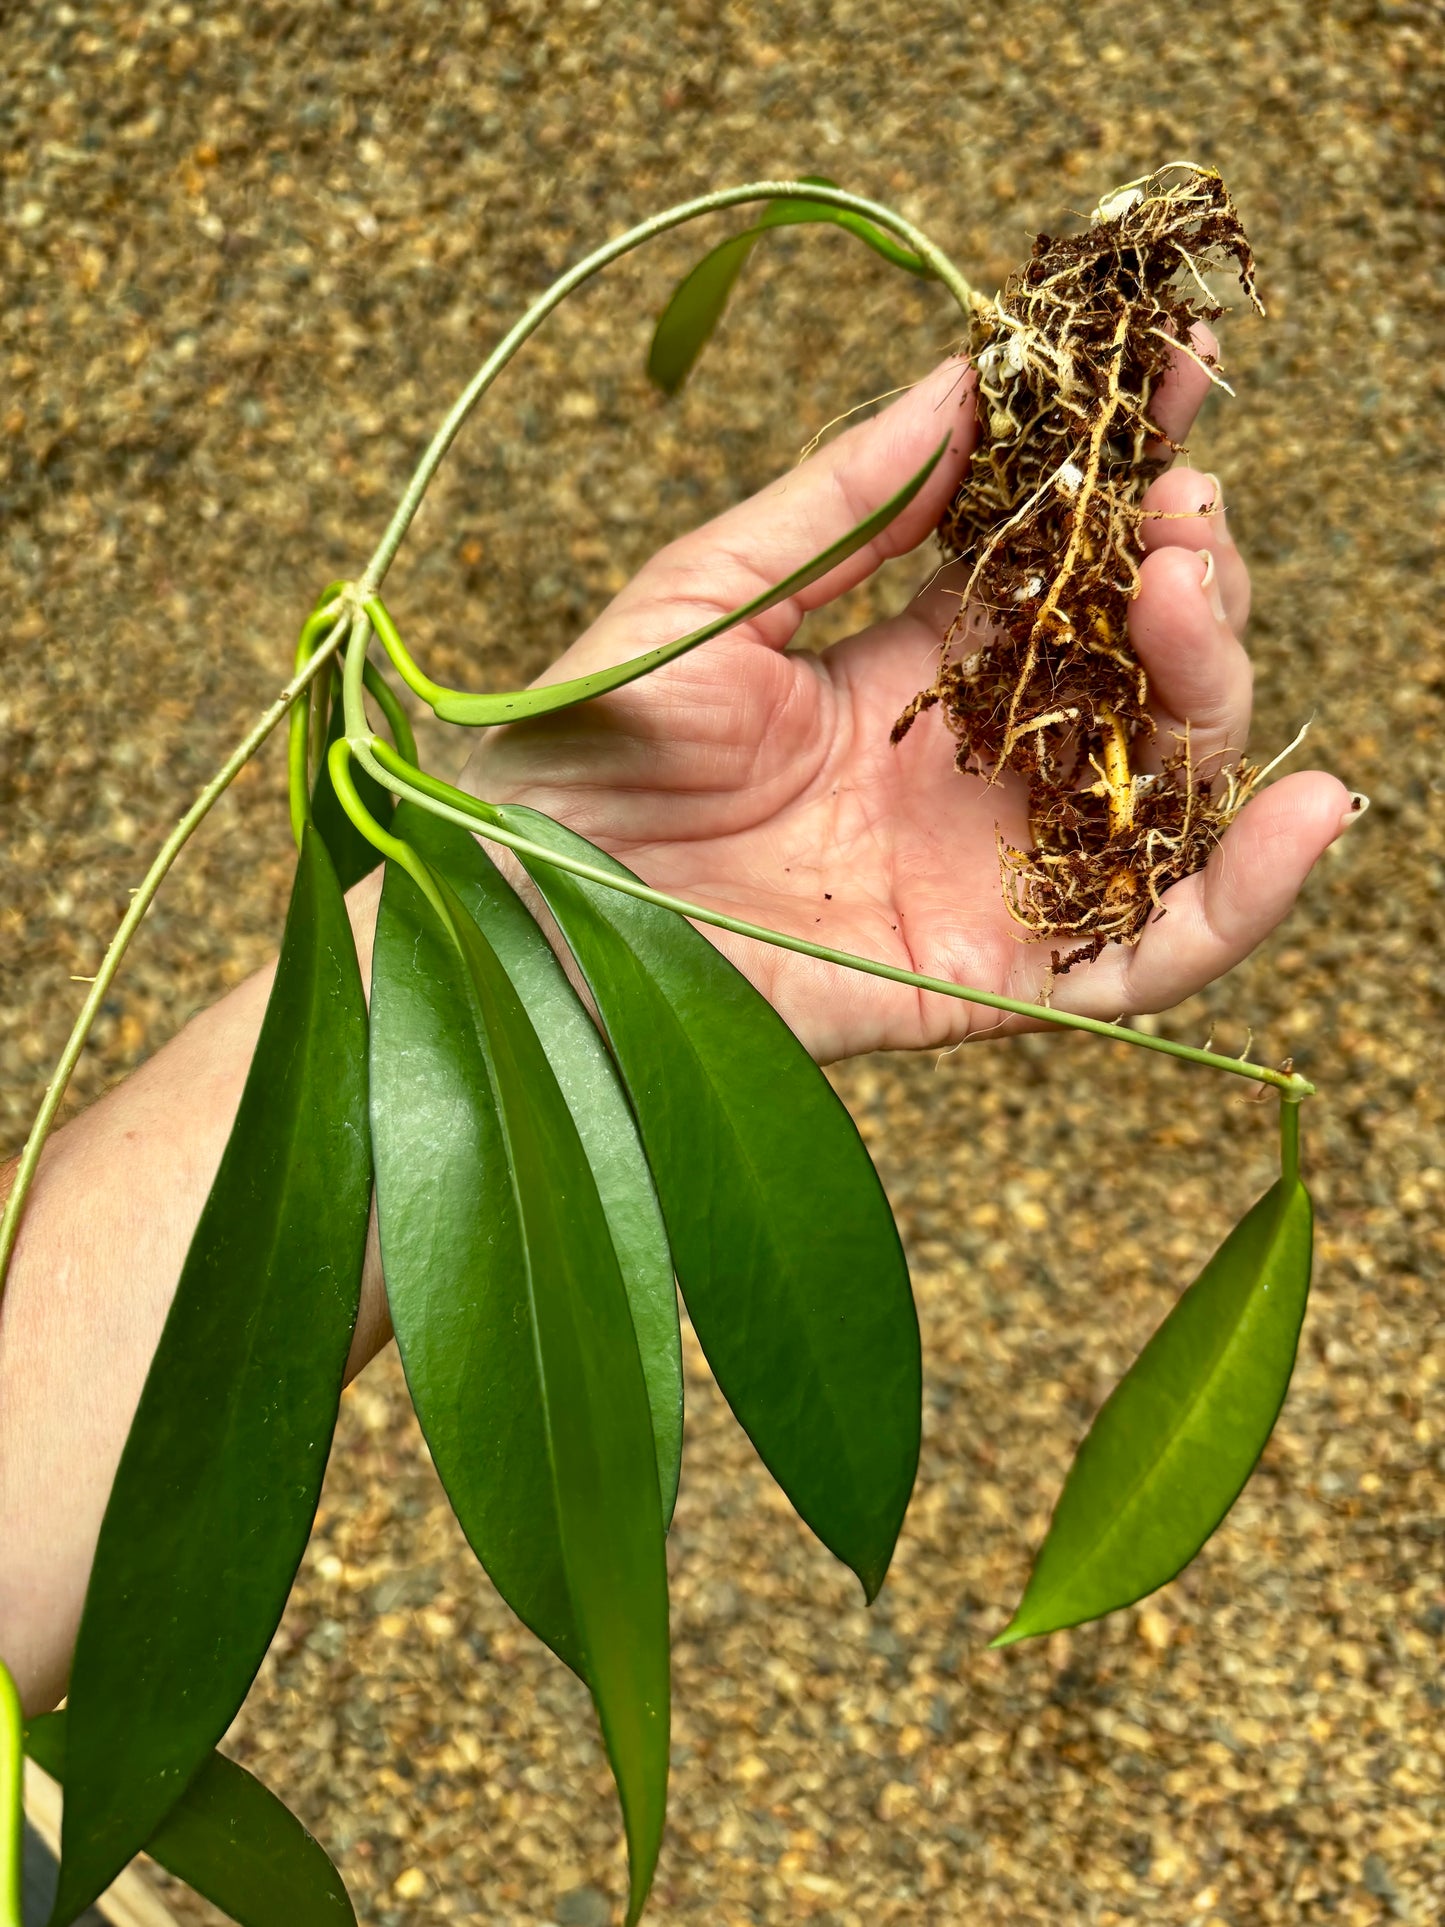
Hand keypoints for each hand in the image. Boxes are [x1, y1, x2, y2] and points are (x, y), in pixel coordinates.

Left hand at [462, 352, 1350, 1064]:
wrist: (520, 920)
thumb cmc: (581, 757)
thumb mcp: (705, 600)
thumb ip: (838, 503)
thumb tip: (960, 380)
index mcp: (914, 662)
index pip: (1067, 562)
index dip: (1127, 470)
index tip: (1175, 372)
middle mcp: (977, 762)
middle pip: (1142, 669)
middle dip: (1183, 574)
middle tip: (1176, 506)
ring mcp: (993, 870)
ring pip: (1168, 790)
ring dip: (1218, 691)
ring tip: (1192, 596)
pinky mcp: (993, 982)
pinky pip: (1146, 957)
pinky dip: (1243, 901)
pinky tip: (1310, 810)